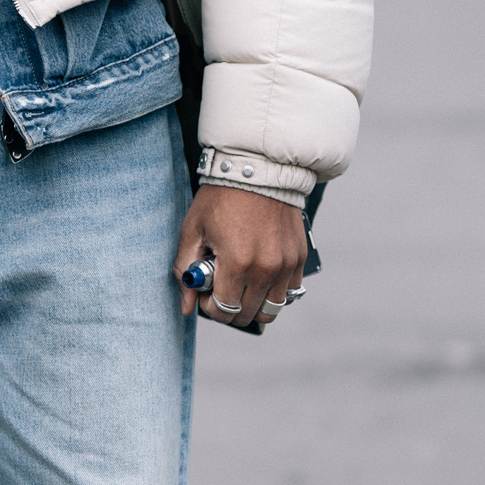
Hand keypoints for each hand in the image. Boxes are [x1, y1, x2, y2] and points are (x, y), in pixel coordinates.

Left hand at [174, 186, 305, 333]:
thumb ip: (185, 272)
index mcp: (237, 263)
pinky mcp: (298, 257)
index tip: (204, 291)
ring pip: (271, 309)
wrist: (258, 169)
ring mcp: (286, 264)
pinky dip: (273, 291)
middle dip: (228, 307)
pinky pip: (289, 292)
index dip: (209, 307)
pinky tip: (259, 274)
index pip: (224, 310)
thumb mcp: (192, 231)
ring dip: (253, 304)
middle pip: (247, 314)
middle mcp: (266, 269)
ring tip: (241, 283)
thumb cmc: (220, 198)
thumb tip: (185, 306)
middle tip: (220, 286)